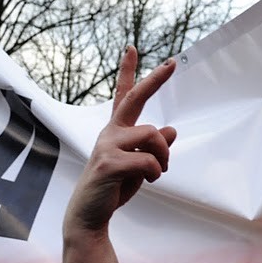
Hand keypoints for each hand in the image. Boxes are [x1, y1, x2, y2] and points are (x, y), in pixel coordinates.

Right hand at [64, 47, 176, 233]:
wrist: (89, 215)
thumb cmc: (113, 188)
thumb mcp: (138, 167)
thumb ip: (152, 148)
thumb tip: (172, 129)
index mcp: (116, 131)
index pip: (123, 96)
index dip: (128, 71)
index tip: (132, 48)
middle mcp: (109, 132)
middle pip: (135, 98)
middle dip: (154, 79)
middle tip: (172, 63)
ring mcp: (106, 146)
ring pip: (153, 135)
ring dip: (164, 156)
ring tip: (158, 171)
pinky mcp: (109, 163)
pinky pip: (148, 160)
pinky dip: (156, 172)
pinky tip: (149, 181)